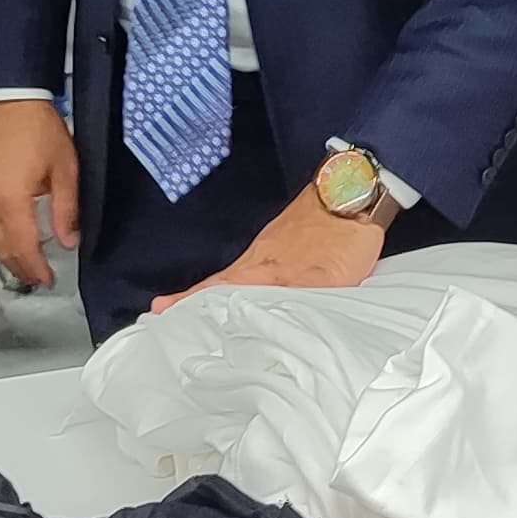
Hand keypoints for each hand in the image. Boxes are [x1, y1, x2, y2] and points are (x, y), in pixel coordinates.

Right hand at [0, 99, 83, 290]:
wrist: (7, 98)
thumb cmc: (40, 130)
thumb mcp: (64, 168)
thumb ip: (66, 209)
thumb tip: (69, 243)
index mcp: (12, 203)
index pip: (23, 248)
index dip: (36, 269)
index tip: (49, 281)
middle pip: (2, 248)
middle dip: (21, 268)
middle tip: (38, 279)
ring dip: (5, 256)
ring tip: (23, 265)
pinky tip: (4, 239)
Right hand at [155, 187, 387, 313]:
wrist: (357, 189)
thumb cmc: (342, 235)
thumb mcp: (327, 280)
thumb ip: (302, 303)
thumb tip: (276, 328)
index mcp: (264, 270)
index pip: (218, 290)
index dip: (189, 303)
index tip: (159, 311)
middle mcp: (260, 259)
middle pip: (218, 283)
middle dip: (190, 299)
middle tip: (162, 312)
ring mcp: (273, 249)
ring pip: (235, 276)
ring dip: (213, 293)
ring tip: (192, 309)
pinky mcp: (288, 244)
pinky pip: (255, 269)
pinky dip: (238, 282)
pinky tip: (243, 291)